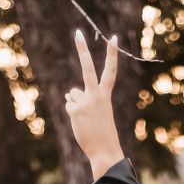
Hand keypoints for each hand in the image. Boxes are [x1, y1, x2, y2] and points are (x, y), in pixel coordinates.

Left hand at [65, 30, 123, 174]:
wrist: (104, 151)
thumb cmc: (103, 132)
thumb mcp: (99, 112)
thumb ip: (86, 98)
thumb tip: (69, 94)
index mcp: (106, 95)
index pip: (110, 71)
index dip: (112, 54)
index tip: (114, 37)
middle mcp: (96, 96)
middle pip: (88, 68)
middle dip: (83, 50)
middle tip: (78, 33)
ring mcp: (84, 102)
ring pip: (73, 95)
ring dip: (76, 104)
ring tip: (86, 119)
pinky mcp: (74, 110)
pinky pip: (69, 106)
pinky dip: (73, 114)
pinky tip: (80, 123)